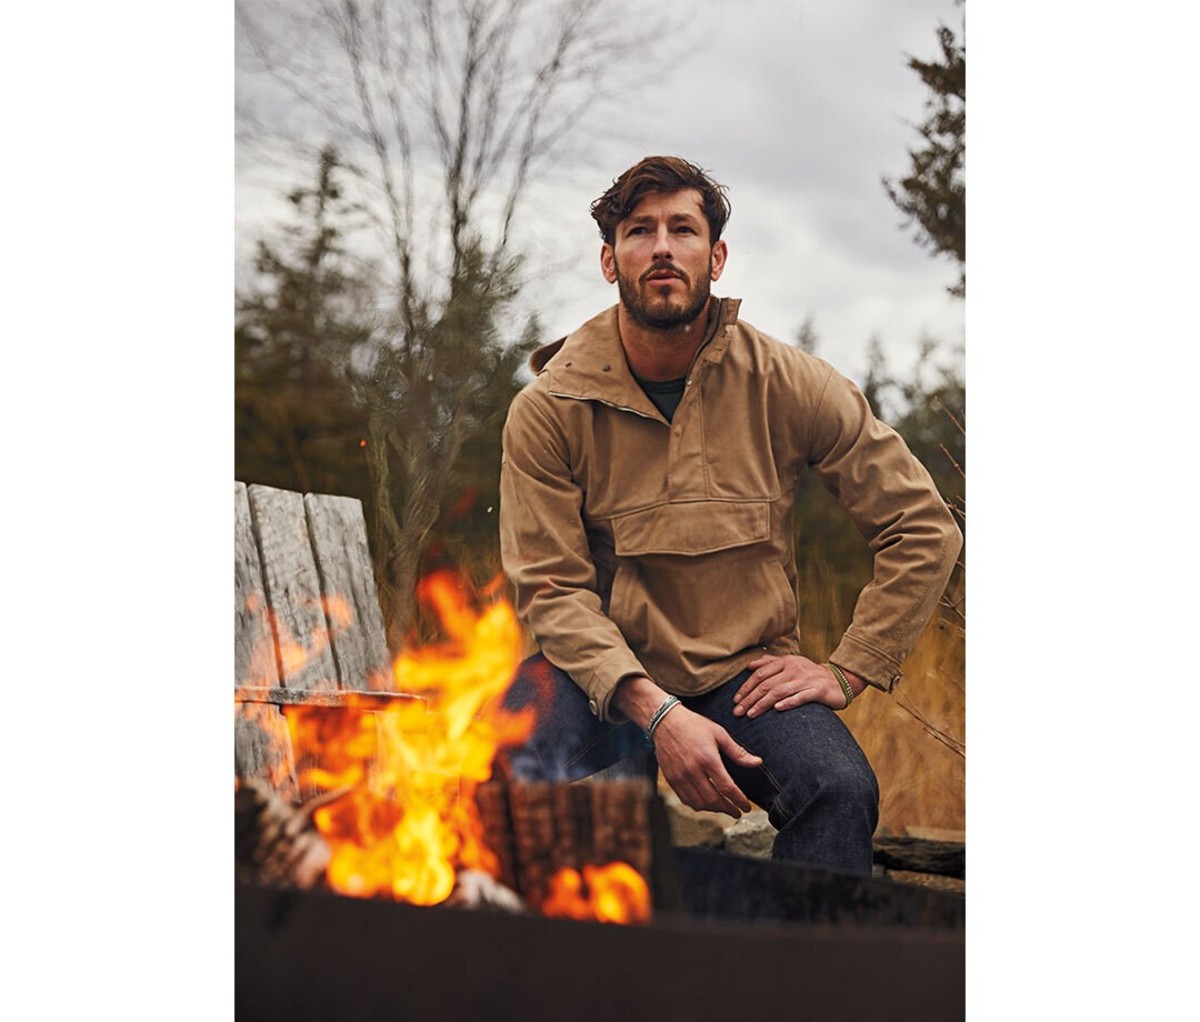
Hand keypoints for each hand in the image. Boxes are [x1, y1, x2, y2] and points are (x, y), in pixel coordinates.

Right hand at [651, 705, 762, 818]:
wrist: (665, 721)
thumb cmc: (694, 725)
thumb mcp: (719, 734)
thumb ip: (738, 752)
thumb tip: (758, 762)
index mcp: (708, 759)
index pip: (727, 788)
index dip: (739, 800)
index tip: (746, 807)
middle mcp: (693, 770)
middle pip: (713, 800)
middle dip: (728, 809)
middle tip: (737, 812)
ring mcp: (680, 776)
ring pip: (699, 803)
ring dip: (714, 809)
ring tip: (723, 807)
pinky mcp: (671, 779)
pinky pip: (686, 799)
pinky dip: (698, 805)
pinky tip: (706, 803)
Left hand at [733, 654, 862, 716]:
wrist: (839, 680)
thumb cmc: (809, 675)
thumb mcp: (790, 664)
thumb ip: (770, 663)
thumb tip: (749, 665)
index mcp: (786, 661)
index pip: (760, 673)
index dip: (746, 687)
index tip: (735, 700)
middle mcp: (794, 668)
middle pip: (767, 684)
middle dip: (750, 699)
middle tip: (737, 712)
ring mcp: (806, 679)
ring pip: (780, 691)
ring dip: (763, 704)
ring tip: (751, 715)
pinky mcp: (818, 690)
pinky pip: (801, 697)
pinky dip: (788, 702)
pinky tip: (777, 709)